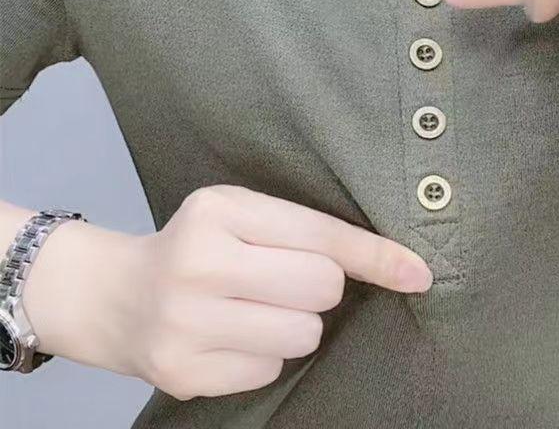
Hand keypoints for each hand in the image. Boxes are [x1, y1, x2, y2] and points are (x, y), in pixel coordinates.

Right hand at [26, 185, 431, 400]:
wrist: (117, 295)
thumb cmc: (198, 244)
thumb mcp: (241, 213)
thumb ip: (303, 228)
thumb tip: (394, 262)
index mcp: (220, 210)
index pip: (320, 234)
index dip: (375, 254)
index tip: (418, 273)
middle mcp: (200, 263)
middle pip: (321, 286)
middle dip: (322, 287)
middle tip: (289, 280)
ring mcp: (187, 322)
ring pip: (303, 334)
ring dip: (297, 323)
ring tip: (259, 307)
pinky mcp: (184, 371)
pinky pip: (271, 369)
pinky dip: (266, 353)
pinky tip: (234, 334)